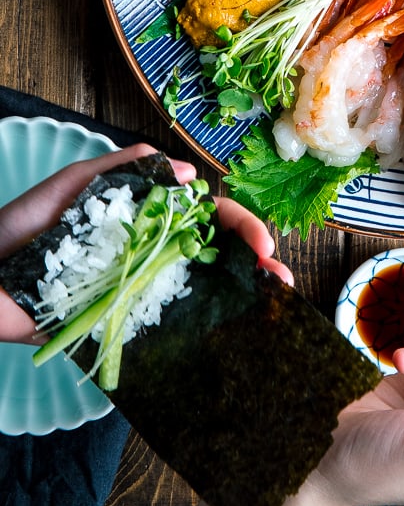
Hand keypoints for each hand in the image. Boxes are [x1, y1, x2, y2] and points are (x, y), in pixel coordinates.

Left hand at [0, 142, 290, 344]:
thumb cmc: (25, 227)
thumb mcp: (77, 183)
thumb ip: (127, 169)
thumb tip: (188, 172)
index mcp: (147, 215)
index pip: (206, 214)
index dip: (239, 224)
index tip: (260, 241)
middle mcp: (152, 252)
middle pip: (216, 253)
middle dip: (255, 260)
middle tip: (277, 276)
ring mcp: (142, 290)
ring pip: (203, 290)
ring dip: (243, 296)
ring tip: (272, 303)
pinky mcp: (124, 326)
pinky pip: (168, 329)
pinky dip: (203, 332)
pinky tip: (230, 336)